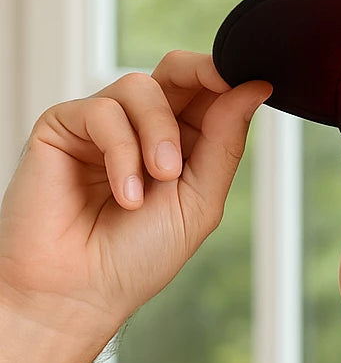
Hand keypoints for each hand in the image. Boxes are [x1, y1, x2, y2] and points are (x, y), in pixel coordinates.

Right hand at [0, 51, 271, 341]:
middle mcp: (143, 130)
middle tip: (220, 83)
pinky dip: (122, 152)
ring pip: (141, 87)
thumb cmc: (138, 257)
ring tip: (160, 180)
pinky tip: (126, 193)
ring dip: (160, 132)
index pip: (209, 95)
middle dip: (202, 73)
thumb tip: (254, 88)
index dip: (230, 80)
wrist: (82, 290)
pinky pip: (103, 111)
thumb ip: (225, 143)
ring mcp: (102, 126)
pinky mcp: (63, 126)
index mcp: (183, 146)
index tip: (255, 79)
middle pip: (176, 72)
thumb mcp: (200, 201)